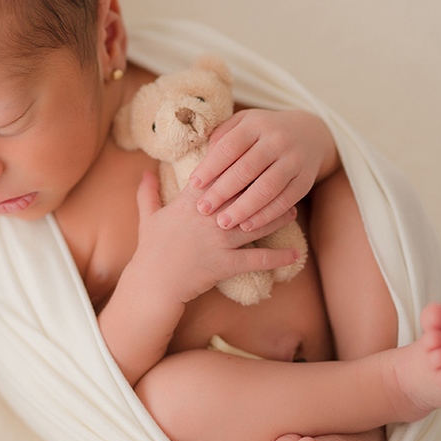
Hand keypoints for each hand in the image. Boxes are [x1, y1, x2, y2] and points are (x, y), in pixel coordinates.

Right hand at [128, 170, 300, 306]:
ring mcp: (218, 241)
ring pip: (255, 224)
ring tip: (293, 210)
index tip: (254, 156)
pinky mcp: (225, 263)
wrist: (153, 283)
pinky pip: (257, 259)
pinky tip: (294, 254)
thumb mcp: (148, 217)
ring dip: (277, 217)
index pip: (217, 177)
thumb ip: (148, 192)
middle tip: (282, 178)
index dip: (236, 166)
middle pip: (242, 196)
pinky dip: (277, 258)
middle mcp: (207, 218)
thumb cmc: (150, 250)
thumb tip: (145, 170)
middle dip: (263, 187)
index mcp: (189, 204)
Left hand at [188, 109, 336, 232]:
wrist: (310, 133)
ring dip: (243, 208)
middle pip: (246, 169)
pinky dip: (265, 215)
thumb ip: (222, 137)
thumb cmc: (262, 133)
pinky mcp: (305, 180)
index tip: (193, 184)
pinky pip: (285, 201)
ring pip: (267, 188)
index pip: (229, 147)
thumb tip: (202, 162)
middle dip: (222, 191)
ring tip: (223, 222)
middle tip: (203, 208)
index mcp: (256, 125)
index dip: (210, 167)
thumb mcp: (242, 124)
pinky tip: (247, 226)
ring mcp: (294, 160)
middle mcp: (277, 140)